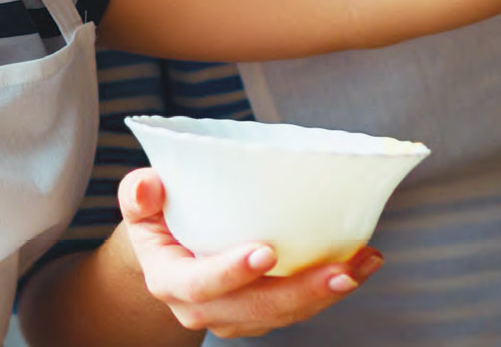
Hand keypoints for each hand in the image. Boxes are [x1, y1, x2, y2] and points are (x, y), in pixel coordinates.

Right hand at [119, 168, 382, 338]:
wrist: (167, 252)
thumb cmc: (158, 217)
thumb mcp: (140, 203)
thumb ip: (138, 194)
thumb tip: (149, 185)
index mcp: (171, 281)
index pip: (201, 285)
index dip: (231, 272)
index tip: (265, 251)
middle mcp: (204, 309)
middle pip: (255, 309)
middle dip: (300, 293)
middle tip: (340, 271)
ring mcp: (236, 315)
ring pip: (284, 314)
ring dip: (326, 293)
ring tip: (362, 265)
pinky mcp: (262, 312)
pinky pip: (298, 307)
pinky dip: (330, 287)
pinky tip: (361, 262)